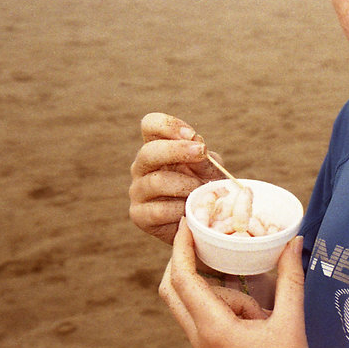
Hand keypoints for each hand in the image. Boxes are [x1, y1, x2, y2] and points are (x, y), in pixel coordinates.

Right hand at [129, 113, 223, 243]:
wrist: (202, 223)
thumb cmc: (205, 189)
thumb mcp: (211, 170)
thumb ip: (204, 159)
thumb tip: (197, 144)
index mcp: (157, 148)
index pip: (150, 125)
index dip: (168, 125)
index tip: (192, 135)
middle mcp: (142, 166)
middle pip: (149, 151)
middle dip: (178, 150)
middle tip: (202, 153)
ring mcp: (137, 191)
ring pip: (157, 182)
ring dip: (186, 185)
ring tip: (202, 191)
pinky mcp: (139, 215)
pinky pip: (159, 210)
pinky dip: (181, 209)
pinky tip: (192, 209)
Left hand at [160, 220, 311, 347]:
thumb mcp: (291, 324)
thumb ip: (290, 280)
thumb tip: (293, 244)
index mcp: (213, 329)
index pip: (183, 280)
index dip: (181, 248)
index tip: (186, 224)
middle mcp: (199, 340)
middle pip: (174, 291)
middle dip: (185, 263)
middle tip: (205, 242)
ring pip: (194, 307)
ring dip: (220, 294)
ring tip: (260, 313)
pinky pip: (206, 322)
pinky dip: (223, 309)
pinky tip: (254, 317)